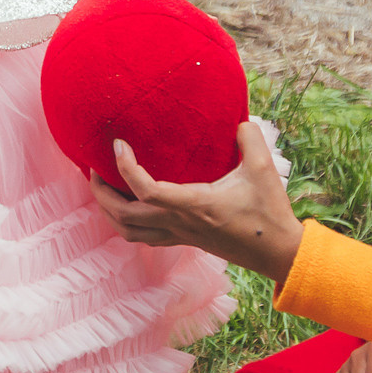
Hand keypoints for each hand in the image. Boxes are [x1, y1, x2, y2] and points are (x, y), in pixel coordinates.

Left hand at [87, 121, 305, 285]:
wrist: (278, 252)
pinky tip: (126, 203)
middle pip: (124, 216)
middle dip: (100, 192)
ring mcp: (179, 235)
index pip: (147, 190)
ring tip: (101, 185)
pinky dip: (125, 221)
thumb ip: (251, 138)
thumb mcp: (265, 169)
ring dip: (108, 210)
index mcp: (194, 205)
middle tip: (93, 166)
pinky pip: (142, 236)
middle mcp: (180, 223)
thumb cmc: (270, 212)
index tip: (117, 145)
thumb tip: (239, 120)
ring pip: (128, 231)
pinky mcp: (183, 241)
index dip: (125, 169)